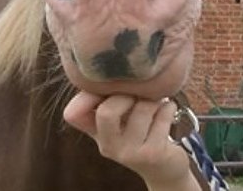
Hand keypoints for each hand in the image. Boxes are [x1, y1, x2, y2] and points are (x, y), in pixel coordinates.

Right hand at [64, 92, 198, 189]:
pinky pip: (162, 115)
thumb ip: (102, 99)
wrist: (163, 166)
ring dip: (154, 99)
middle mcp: (108, 147)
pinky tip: (167, 110)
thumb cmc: (139, 133)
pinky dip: (169, 106)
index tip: (109, 87)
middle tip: (138, 94)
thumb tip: (97, 75)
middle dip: (127, 94)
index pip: (73, 114)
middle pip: (107, 112)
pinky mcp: (153, 154)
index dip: (87, 94)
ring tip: (156, 102)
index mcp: (96, 134)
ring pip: (142, 108)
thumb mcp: (117, 120)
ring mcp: (130, 153)